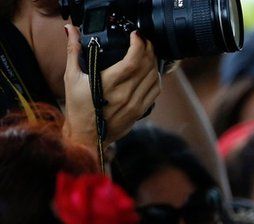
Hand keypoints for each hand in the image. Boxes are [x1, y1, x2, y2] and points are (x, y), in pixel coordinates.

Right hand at [63, 26, 160, 148]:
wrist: (86, 136)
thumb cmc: (77, 107)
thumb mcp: (72, 77)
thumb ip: (73, 51)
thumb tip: (71, 30)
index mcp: (107, 84)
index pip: (132, 61)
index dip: (138, 45)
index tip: (136, 35)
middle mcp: (124, 94)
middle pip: (146, 66)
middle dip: (148, 48)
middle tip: (144, 39)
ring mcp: (135, 104)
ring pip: (153, 77)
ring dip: (154, 61)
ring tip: (148, 51)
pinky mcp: (141, 111)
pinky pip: (155, 90)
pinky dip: (156, 77)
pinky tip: (151, 70)